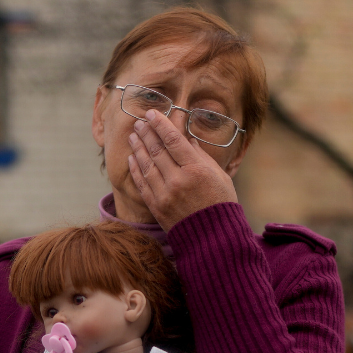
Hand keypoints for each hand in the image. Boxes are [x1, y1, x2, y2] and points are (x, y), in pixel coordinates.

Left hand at [126, 109, 239, 230]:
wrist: (213, 238)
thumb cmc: (221, 204)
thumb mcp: (219, 176)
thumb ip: (202, 156)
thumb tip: (188, 140)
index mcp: (196, 170)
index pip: (173, 140)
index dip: (160, 124)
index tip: (152, 113)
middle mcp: (178, 180)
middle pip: (157, 149)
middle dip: (146, 132)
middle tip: (139, 122)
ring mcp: (165, 194)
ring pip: (146, 164)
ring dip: (137, 147)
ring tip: (133, 135)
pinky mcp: (156, 207)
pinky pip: (142, 183)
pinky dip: (136, 168)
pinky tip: (132, 157)